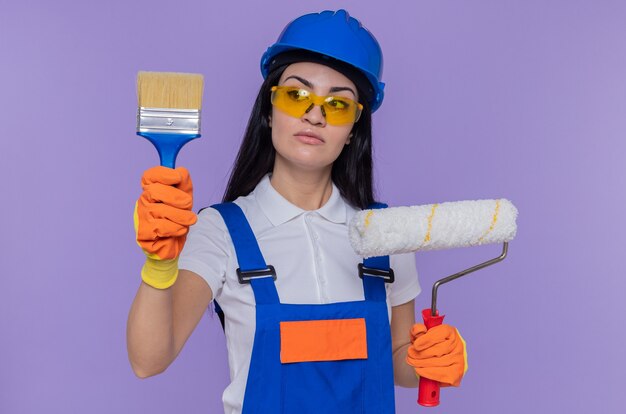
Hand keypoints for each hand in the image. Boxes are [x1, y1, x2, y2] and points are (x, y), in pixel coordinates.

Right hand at [134, 166, 196, 287]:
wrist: (174, 244)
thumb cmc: (177, 219)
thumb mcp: (185, 197)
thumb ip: (183, 183)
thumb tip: (181, 171)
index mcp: (151, 190)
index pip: (149, 176)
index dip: (162, 174)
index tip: (177, 177)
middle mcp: (143, 202)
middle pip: (155, 191)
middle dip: (177, 198)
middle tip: (188, 204)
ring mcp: (141, 218)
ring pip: (160, 210)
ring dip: (181, 216)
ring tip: (188, 220)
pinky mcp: (143, 234)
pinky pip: (161, 227)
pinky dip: (176, 228)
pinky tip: (179, 230)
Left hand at [405, 323, 466, 386]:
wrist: (434, 361)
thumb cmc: (427, 346)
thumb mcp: (420, 336)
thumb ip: (417, 330)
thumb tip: (419, 330)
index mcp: (450, 331)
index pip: (443, 332)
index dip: (428, 339)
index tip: (416, 344)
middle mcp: (459, 345)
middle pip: (440, 349)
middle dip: (421, 353)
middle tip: (410, 354)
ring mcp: (459, 360)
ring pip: (440, 362)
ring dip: (422, 363)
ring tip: (412, 361)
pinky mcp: (457, 374)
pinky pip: (443, 375)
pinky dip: (428, 373)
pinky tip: (420, 369)